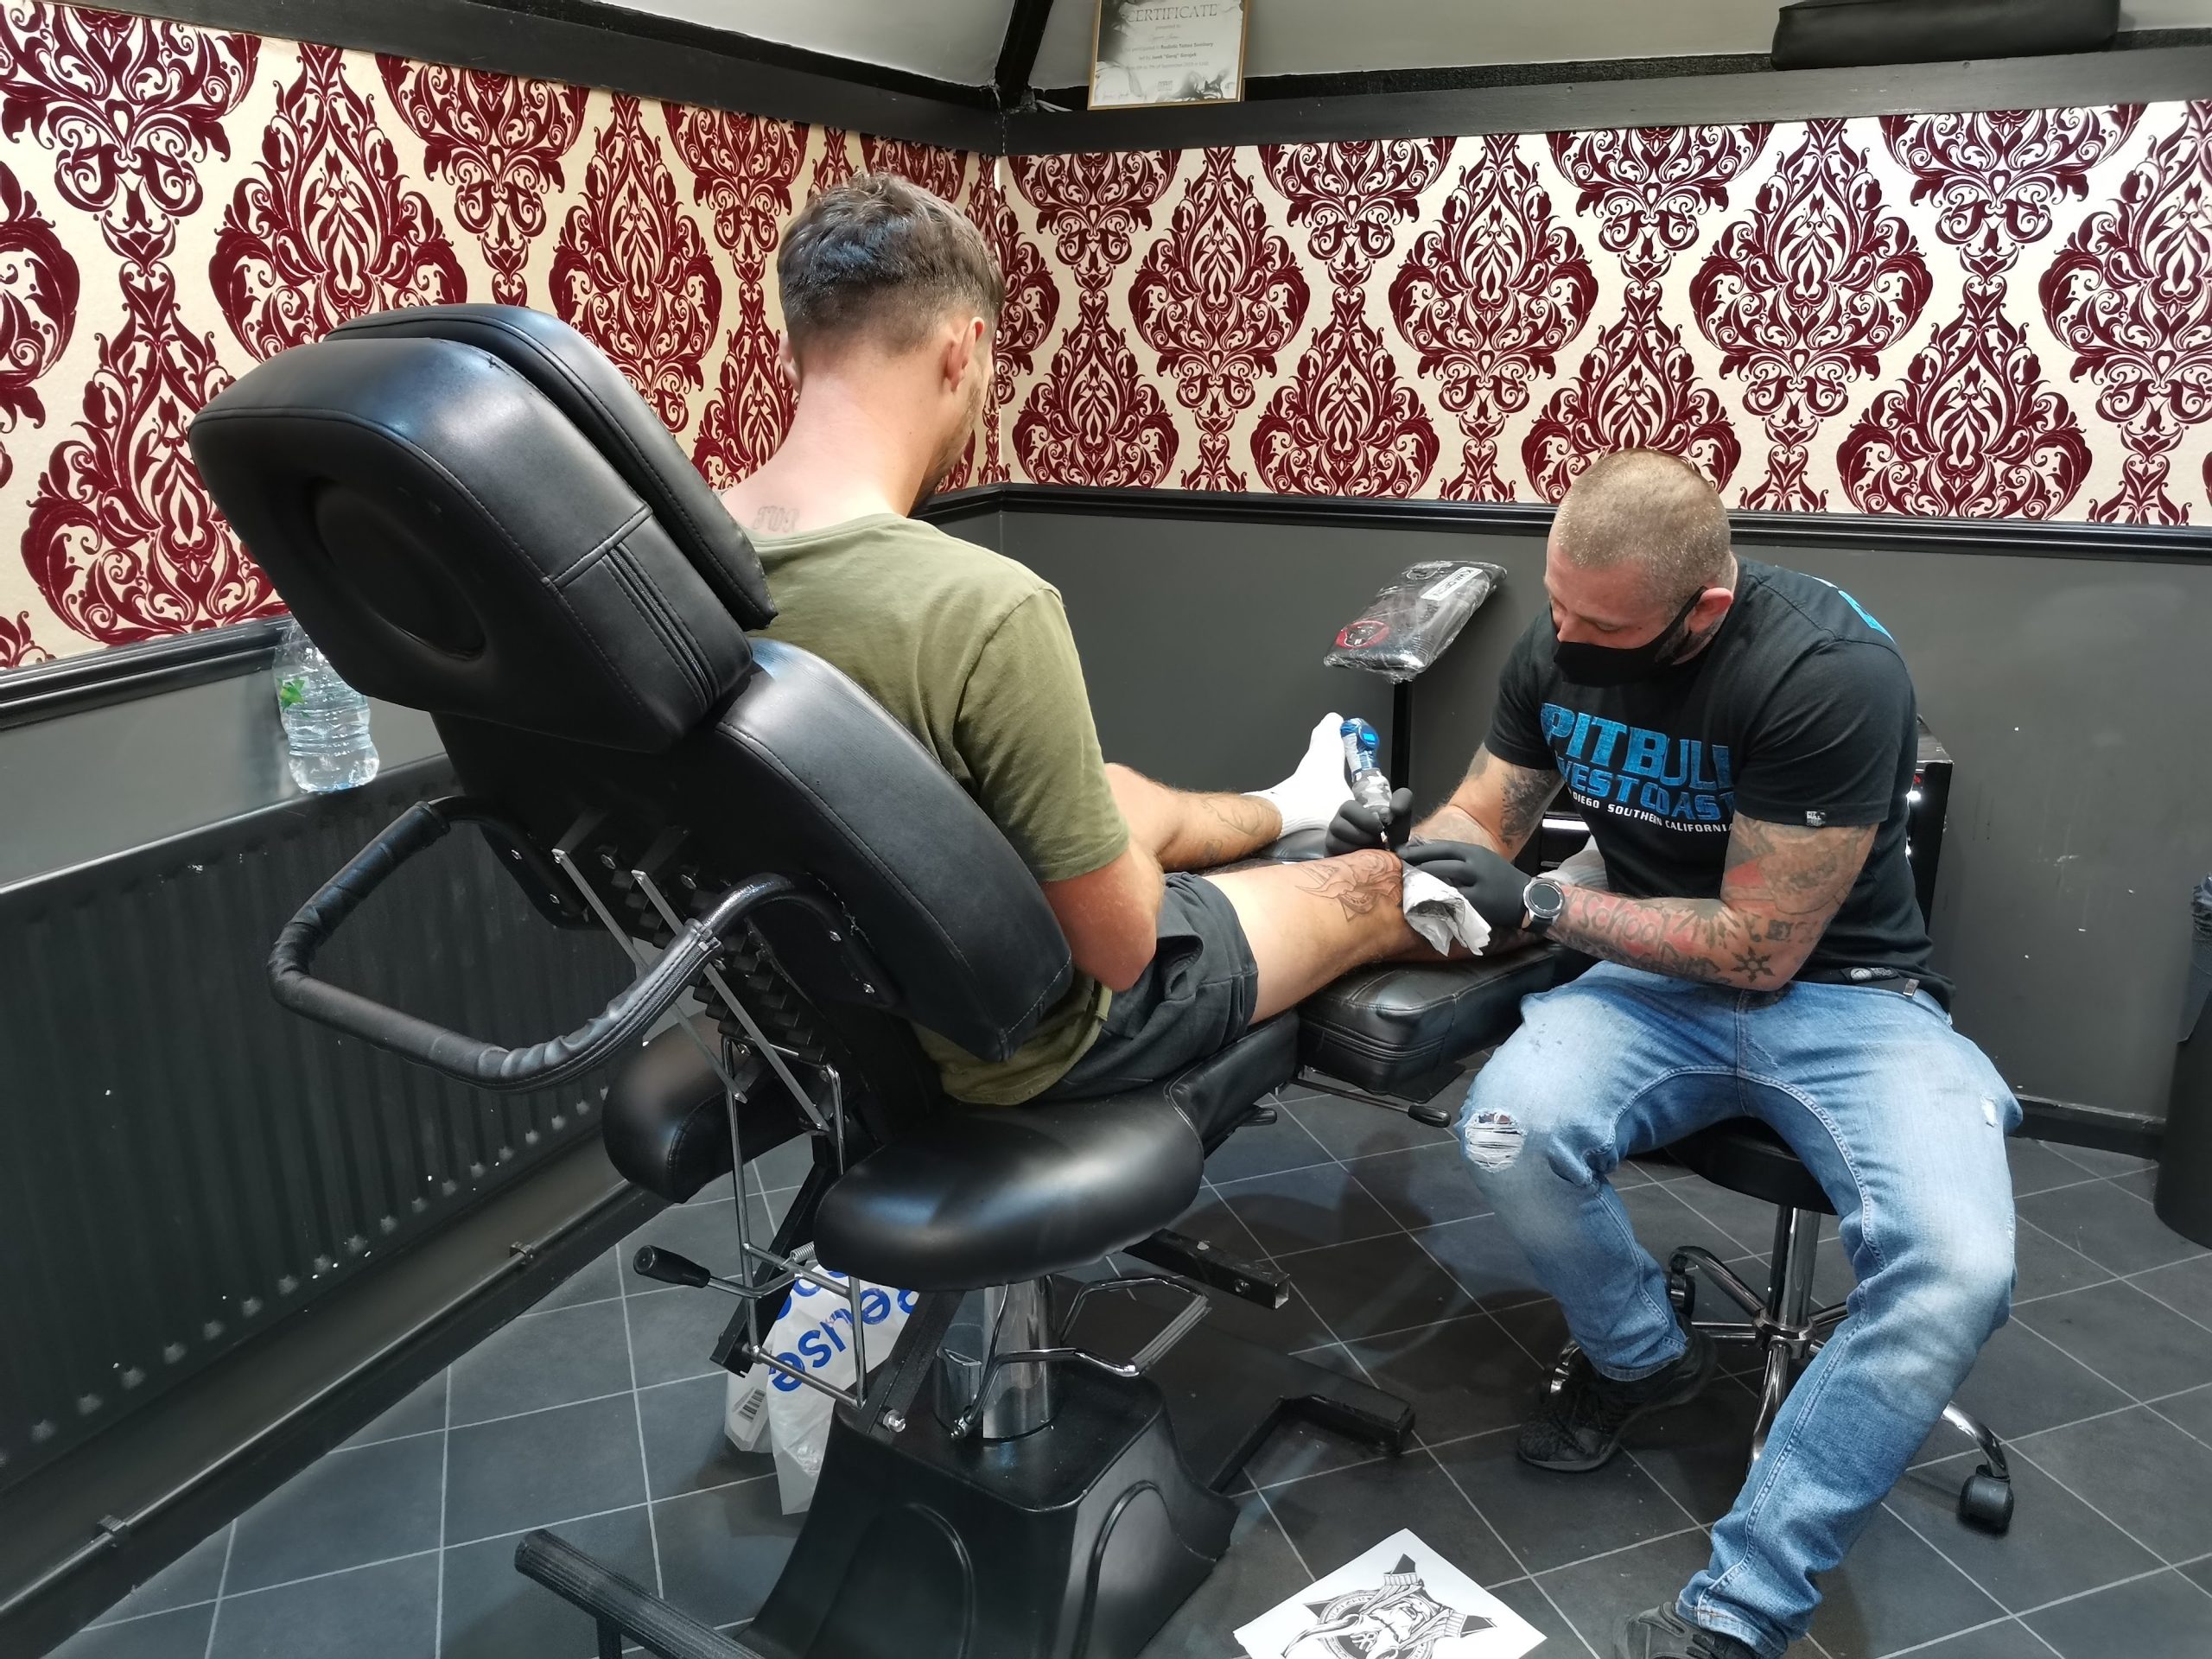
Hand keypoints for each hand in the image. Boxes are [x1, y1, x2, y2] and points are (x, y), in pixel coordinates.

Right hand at [1323, 787, 1413, 856]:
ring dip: (1357, 848)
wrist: (1390, 853)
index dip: (1364, 819)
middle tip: (1376, 840)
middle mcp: (1337, 824)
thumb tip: (1394, 809)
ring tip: (1371, 850)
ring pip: (1335, 843)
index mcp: (1350, 810)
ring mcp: (1332, 841)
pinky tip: (1364, 860)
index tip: (1380, 828)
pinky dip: (1352, 861)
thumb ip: (1402, 800)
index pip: (1347, 808)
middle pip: (1337, 826)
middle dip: (1361, 835)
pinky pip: (1335, 858)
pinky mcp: (1332, 858)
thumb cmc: (1391, 831)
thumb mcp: (1401, 813)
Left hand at [1400, 840, 1527, 934]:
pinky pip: (1455, 899)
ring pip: (1447, 877)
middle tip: (1400, 866)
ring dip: (1425, 878)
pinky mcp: (1480, 902)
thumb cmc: (1501, 879)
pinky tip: (1425, 900)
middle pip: (1442, 860)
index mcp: (1475, 852)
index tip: (1402, 851)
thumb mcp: (1482, 861)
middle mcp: (1476, 864)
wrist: (1527, 898)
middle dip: (1418, 862)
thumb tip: (1427, 856)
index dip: (1420, 849)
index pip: (1443, 847)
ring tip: (1407, 881)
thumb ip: (1459, 859)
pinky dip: (1439, 898)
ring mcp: (1479, 883)